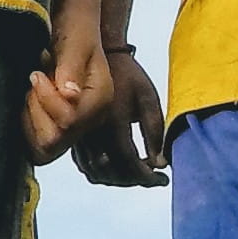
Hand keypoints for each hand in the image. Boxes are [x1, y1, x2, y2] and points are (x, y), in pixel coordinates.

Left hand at [23, 34, 109, 164]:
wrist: (73, 32)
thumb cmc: (75, 34)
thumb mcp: (74, 43)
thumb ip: (71, 69)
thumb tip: (69, 96)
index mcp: (101, 100)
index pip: (68, 121)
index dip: (45, 100)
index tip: (37, 74)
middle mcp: (92, 120)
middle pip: (54, 140)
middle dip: (36, 111)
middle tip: (34, 84)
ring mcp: (78, 129)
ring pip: (45, 148)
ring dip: (31, 118)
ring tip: (33, 92)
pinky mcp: (62, 132)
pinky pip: (39, 148)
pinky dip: (28, 126)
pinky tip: (30, 103)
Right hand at [70, 45, 169, 187]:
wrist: (101, 58)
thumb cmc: (129, 77)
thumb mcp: (148, 100)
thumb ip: (155, 132)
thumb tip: (160, 164)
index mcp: (113, 122)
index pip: (129, 162)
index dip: (147, 177)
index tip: (163, 179)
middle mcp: (93, 132)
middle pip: (112, 173)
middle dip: (135, 180)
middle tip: (154, 177)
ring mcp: (80, 135)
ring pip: (97, 173)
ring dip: (120, 179)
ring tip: (139, 174)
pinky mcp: (74, 136)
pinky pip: (86, 165)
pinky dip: (104, 173)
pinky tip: (120, 167)